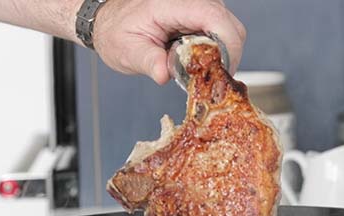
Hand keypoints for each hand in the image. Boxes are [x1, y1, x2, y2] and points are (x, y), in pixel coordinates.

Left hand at [93, 0, 245, 84]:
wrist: (113, 21)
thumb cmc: (119, 31)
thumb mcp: (128, 51)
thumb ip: (148, 61)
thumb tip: (163, 74)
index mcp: (171, 4)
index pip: (213, 17)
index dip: (226, 46)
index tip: (221, 72)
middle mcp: (190, 0)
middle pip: (230, 27)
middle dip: (225, 58)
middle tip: (206, 79)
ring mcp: (200, 6)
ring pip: (230, 31)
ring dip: (219, 56)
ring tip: (194, 69)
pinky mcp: (203, 15)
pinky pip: (222, 34)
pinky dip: (216, 52)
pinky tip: (196, 61)